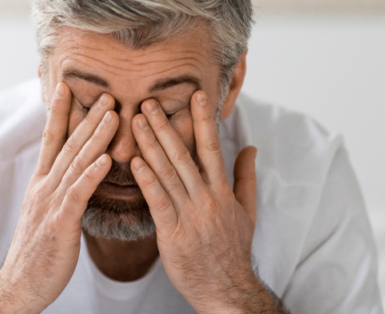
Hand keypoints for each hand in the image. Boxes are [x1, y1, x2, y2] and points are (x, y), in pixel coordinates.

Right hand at [0, 82, 116, 312]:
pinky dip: (91, 174)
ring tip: (113, 115)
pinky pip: (78, 194)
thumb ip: (57, 191)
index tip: (67, 87)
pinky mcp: (60, 224)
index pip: (50, 141)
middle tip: (106, 94)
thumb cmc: (38, 253)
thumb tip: (71, 175)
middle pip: (68, 146)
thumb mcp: (45, 214)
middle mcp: (44, 188)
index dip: (59, 113)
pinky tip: (106, 160)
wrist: (20, 285)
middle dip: (87, 117)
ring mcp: (50, 204)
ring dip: (95, 137)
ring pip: (76, 163)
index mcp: (41, 185)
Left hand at [130, 90, 279, 313]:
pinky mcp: (174, 233)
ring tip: (136, 121)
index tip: (195, 95)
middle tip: (148, 101)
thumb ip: (245, 177)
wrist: (226, 289)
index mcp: (222, 190)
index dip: (203, 120)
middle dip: (166, 126)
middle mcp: (207, 198)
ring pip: (168, 173)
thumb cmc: (233, 250)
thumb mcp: (246, 211)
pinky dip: (147, 179)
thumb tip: (250, 147)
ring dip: (150, 145)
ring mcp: (191, 215)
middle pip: (184, 154)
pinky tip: (134, 161)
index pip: (212, 147)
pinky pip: (158, 201)